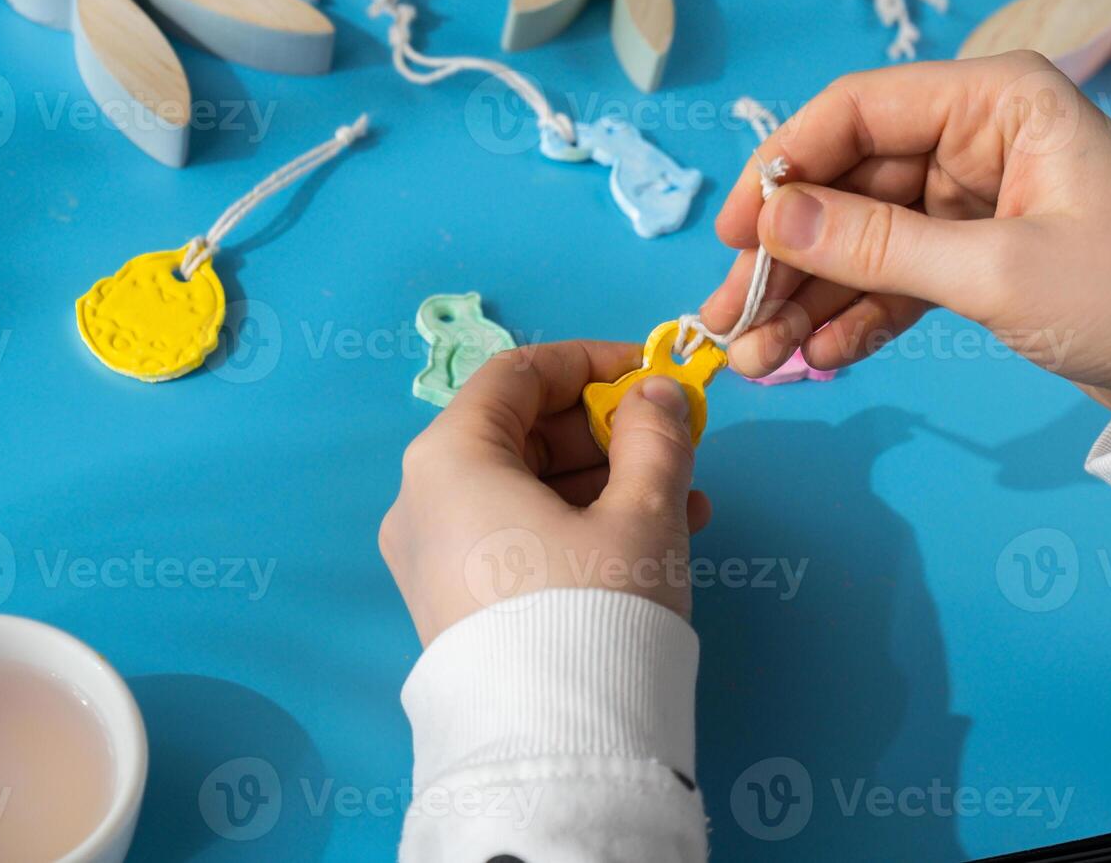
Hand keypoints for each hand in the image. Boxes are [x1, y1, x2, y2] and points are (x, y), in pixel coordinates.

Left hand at [380, 342, 711, 645]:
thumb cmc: (593, 607)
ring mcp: (433, 557)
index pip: (517, 374)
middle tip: (674, 444)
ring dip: (605, 482)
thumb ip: (655, 436)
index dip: (589, 362)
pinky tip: (650, 541)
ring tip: (687, 502)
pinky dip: (577, 526)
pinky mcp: (453, 604)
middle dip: (606, 432)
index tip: (650, 373)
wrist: (552, 748)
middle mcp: (424, 500)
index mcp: (451, 458)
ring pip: (524, 488)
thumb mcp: (642, 512)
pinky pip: (515, 537)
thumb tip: (657, 394)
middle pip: (519, 432)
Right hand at [703, 51, 1110, 430]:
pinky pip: (892, 280)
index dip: (781, 169)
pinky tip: (819, 358)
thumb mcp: (996, 272)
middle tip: (727, 320)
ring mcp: (970, 202)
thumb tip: (769, 221)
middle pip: (846, 187)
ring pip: (860, 241)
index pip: (855, 112)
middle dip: (786, 260)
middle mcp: (974, 140)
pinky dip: (854, 319)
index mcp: (993, 103)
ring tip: (759, 359)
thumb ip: (876, 245)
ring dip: (808, 301)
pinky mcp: (973, 258)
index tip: (731, 235)